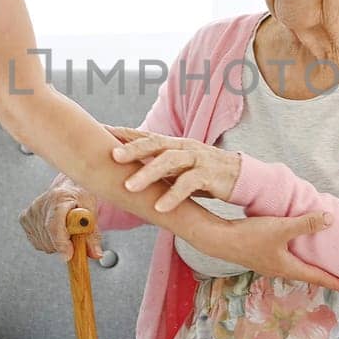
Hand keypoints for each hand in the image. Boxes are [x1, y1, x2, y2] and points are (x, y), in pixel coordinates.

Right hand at [18, 182, 101, 262]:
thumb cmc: (79, 197)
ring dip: (56, 244)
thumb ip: (93, 234)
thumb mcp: (92, 212)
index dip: (61, 243)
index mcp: (60, 198)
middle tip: (73, 237)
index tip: (68, 255)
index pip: (54, 225)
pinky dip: (48, 242)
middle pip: (49, 237)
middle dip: (64, 245)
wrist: (67, 187)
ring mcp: (31, 211)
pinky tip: (54, 231)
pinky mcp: (24, 218)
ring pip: (43, 243)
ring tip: (64, 230)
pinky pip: (37, 242)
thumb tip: (96, 253)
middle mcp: (42, 203)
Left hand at [107, 126, 241, 211]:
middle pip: (155, 143)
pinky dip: (174, 195)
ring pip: (171, 161)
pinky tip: (160, 208)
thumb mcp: (176, 167)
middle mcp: (183, 147)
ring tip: (129, 187)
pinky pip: (190, 183)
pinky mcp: (210, 174)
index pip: (144, 136)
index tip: (99, 131)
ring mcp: (197, 158)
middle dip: (133, 149)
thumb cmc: (201, 173)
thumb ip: (155, 165)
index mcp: (172, 144)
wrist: (239, 178)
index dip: (123, 133)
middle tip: (112, 156)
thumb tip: (123, 170)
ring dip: (148, 174)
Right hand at [185, 213, 338, 293]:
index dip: (335, 281)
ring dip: (309, 267)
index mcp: (288, 267)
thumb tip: (331, 219)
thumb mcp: (281, 228)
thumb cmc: (250, 236)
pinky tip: (294, 249)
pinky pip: (285, 260)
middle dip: (323, 276)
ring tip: (320, 264)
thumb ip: (306, 223)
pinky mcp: (260, 256)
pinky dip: (296, 258)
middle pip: (307, 275)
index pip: (317, 277)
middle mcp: (280, 270)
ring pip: (295, 268)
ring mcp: (268, 265)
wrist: (219, 240)